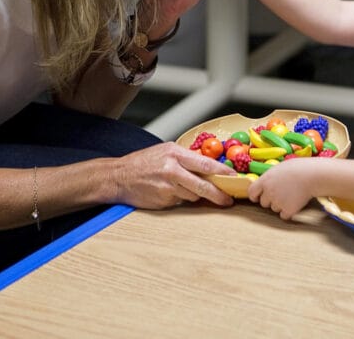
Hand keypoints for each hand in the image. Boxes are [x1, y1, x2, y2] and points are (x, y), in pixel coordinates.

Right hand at [114, 142, 234, 208]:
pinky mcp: (163, 200)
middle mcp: (172, 169)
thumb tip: (209, 167)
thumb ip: (186, 158)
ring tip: (182, 187)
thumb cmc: (142, 163)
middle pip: (203, 184)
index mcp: (175, 153)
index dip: (222, 172)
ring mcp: (167, 187)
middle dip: (218, 194)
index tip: (234, 178)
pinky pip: (180, 201)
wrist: (118, 177)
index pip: (205, 163)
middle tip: (228, 200)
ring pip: (192, 194)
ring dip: (195, 194)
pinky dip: (180, 199)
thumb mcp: (165, 152)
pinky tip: (170, 192)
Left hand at [247, 158, 316, 219]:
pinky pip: (284, 215)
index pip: (251, 192)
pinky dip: (289, 212)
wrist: (312, 175)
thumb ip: (270, 178)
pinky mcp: (287, 210)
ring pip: (274, 209)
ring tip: (292, 194)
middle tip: (282, 193)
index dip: (255, 196)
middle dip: (270, 200)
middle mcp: (268, 192)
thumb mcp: (279, 168)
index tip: (258, 197)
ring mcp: (278, 202)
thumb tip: (265, 184)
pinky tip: (295, 202)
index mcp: (265, 180)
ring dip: (281, 205)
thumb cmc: (298, 168)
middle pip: (263, 203)